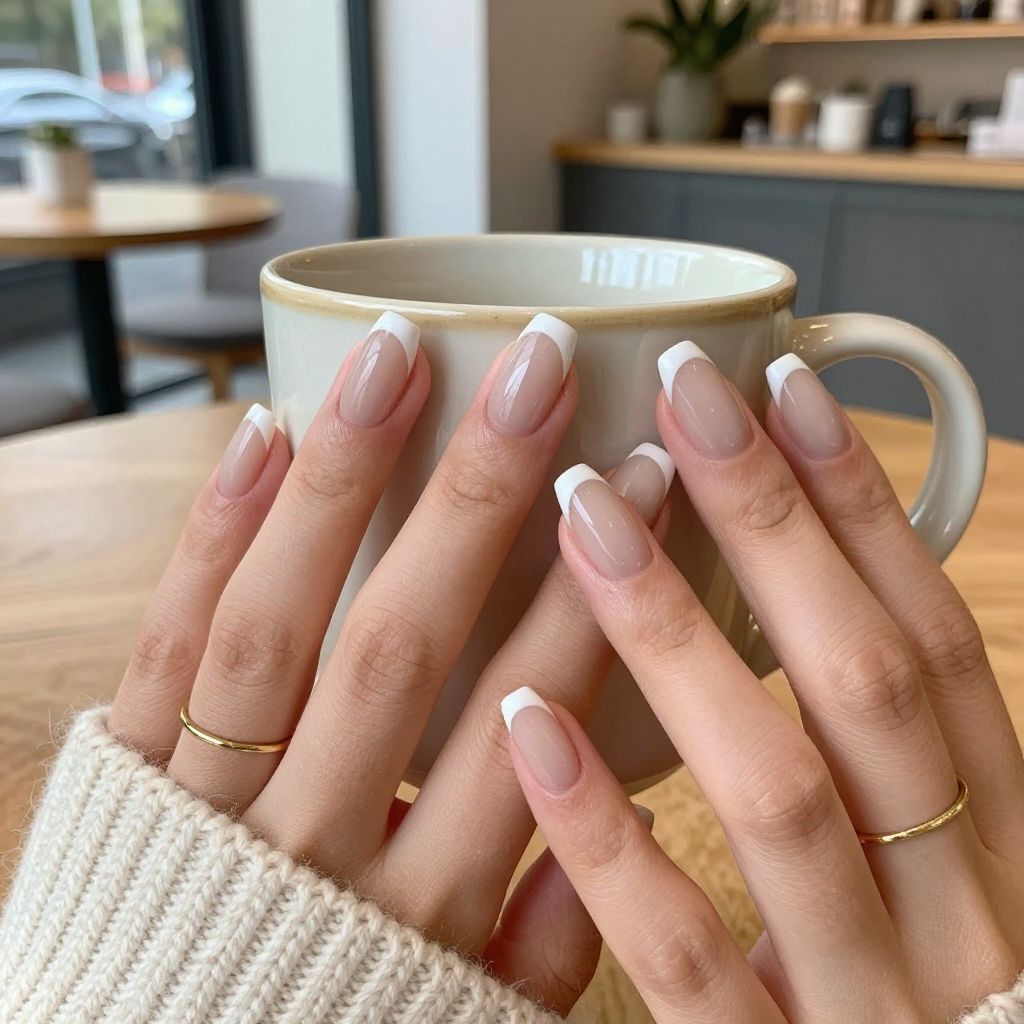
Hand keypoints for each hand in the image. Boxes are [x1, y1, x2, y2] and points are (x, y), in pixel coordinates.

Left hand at [107, 312, 670, 1013]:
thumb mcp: (464, 1020)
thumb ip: (550, 939)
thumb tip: (618, 805)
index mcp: (417, 912)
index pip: (523, 719)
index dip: (591, 593)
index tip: (639, 484)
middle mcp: (308, 841)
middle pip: (400, 640)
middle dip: (480, 491)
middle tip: (538, 366)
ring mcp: (203, 797)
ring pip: (274, 616)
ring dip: (340, 472)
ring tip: (395, 352)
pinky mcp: (128, 769)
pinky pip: (168, 635)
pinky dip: (215, 526)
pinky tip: (266, 426)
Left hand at [506, 344, 1023, 1021]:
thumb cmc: (900, 1001)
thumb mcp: (915, 880)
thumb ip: (864, 764)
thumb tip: (791, 576)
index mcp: (990, 847)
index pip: (935, 642)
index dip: (865, 506)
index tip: (784, 383)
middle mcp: (954, 910)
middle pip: (864, 682)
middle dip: (774, 521)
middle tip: (679, 393)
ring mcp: (870, 999)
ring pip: (777, 789)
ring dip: (676, 635)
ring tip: (586, 506)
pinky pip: (686, 951)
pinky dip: (606, 831)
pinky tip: (531, 720)